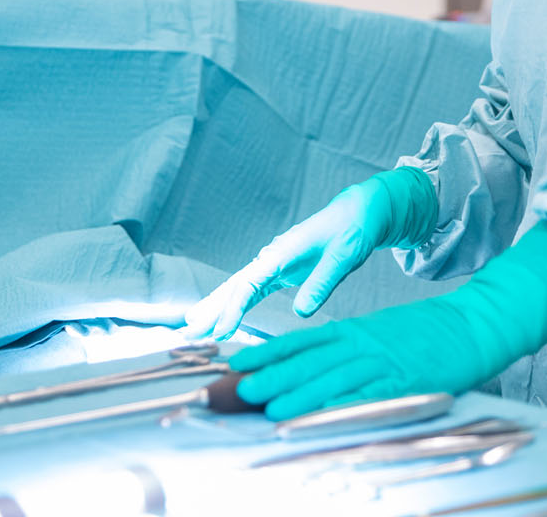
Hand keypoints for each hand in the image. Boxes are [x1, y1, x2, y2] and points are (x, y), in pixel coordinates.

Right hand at [181, 169, 434, 340]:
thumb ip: (322, 283)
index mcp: (283, 252)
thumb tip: (301, 312)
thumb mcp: (344, 257)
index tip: (220, 331)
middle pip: (234, 285)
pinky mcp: (279, 271)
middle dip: (211, 309)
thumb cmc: (352, 230)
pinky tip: (221, 317)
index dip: (233, 308)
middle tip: (188, 332)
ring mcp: (273, 263)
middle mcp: (272, 256)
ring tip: (192, 327)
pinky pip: (250, 290)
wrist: (358, 212)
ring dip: (215, 306)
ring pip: (237, 287)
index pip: (250, 284)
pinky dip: (233, 304)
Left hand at [229, 296, 481, 419]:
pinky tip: (324, 418)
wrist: (473, 324)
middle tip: (239, 389)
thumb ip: (348, 345)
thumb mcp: (380, 330)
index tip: (237, 361)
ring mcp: (384, 363)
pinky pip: (370, 397)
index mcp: (355, 330)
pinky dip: (344, 408)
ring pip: (334, 379)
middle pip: (310, 360)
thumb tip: (314, 362)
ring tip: (269, 409)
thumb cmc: (427, 331)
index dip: (267, 352)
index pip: (302, 340)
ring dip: (300, 395)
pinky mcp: (406, 384)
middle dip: (272, 376)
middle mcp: (363, 344)